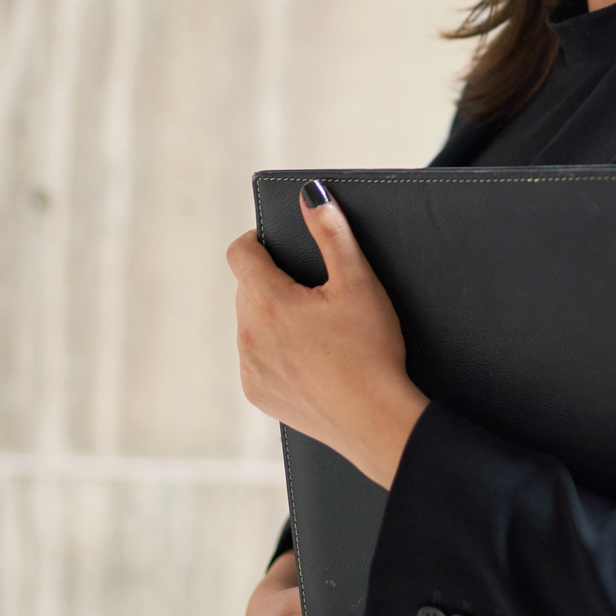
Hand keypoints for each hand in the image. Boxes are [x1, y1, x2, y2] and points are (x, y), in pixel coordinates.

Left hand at [227, 184, 428, 488]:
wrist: (375, 420)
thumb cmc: (371, 350)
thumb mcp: (358, 283)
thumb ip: (332, 233)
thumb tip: (311, 195)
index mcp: (268, 301)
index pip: (240, 252)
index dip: (258, 240)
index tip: (278, 245)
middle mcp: (248, 335)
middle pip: (246, 288)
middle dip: (271, 280)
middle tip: (313, 290)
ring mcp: (250, 368)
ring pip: (250, 324)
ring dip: (271, 316)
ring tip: (314, 326)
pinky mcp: (258, 395)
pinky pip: (256, 359)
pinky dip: (274, 351)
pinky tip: (310, 358)